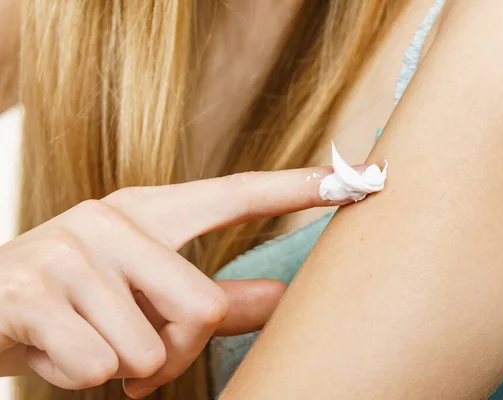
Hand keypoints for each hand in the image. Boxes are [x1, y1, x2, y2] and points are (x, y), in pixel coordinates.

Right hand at [0, 167, 339, 396]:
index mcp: (146, 212)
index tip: (349, 178)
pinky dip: (82, 378)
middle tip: (145, 362)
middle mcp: (110, 219)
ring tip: (94, 348)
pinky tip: (56, 351)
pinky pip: (96, 366)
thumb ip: (216, 298)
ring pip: (147, 349)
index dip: (293, 188)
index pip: (233, 195)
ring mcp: (68, 251)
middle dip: (177, 354)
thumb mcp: (144, 293)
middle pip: (202, 306)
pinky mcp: (30, 292)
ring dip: (127, 370)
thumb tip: (283, 295)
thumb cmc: (76, 300)